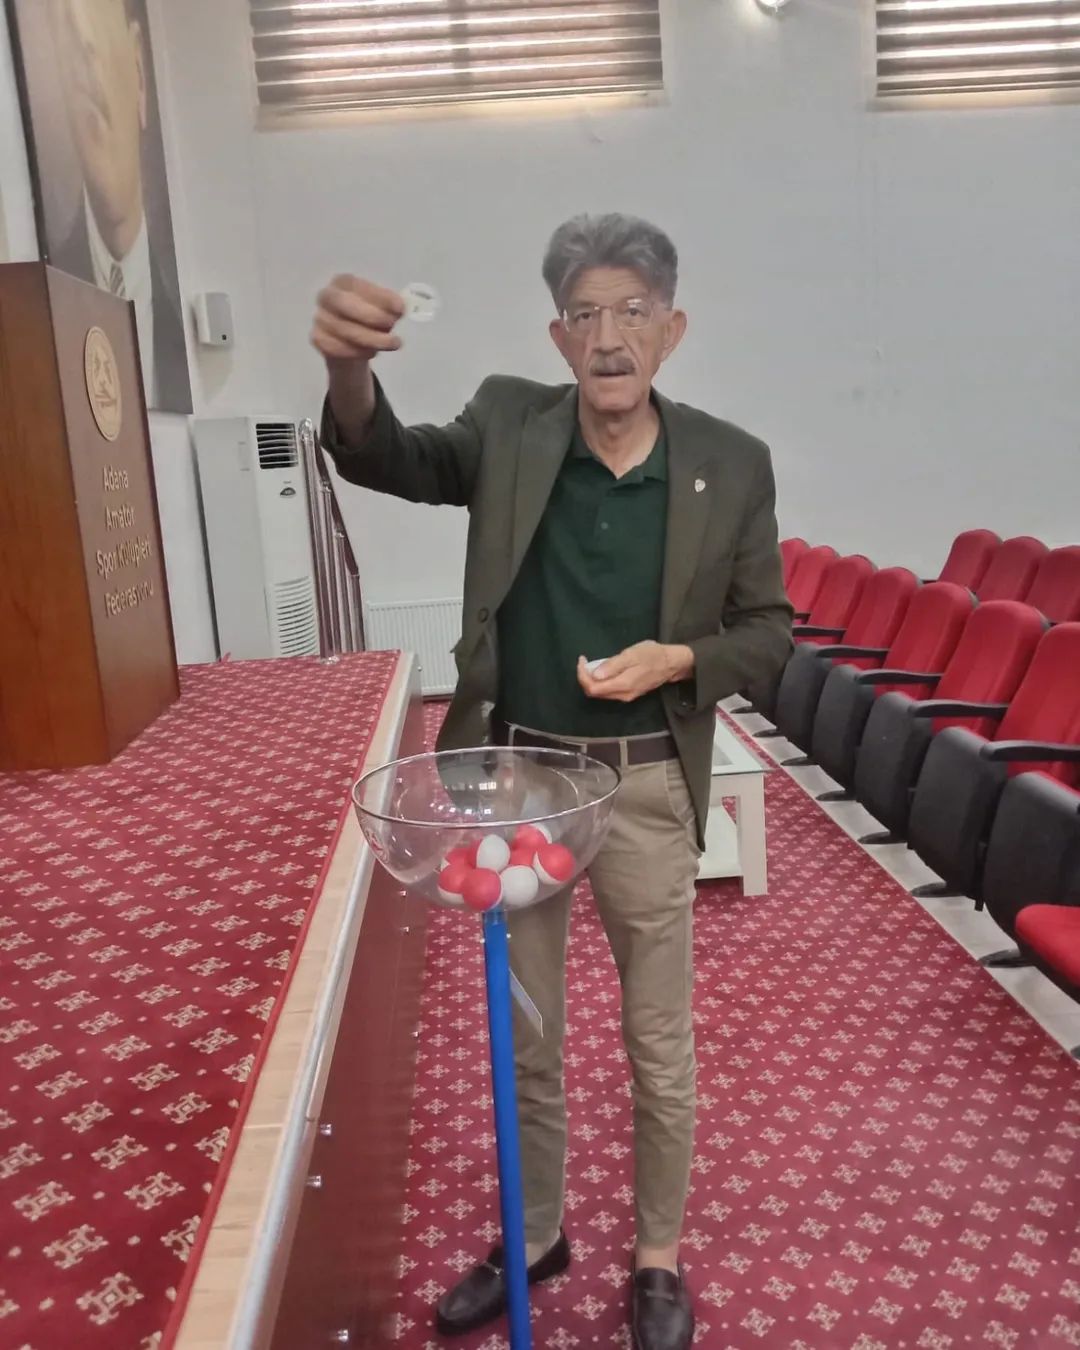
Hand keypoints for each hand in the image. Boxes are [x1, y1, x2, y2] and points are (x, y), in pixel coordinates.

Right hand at [311, 275, 405, 364]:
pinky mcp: (317, 338)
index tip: (401, 309)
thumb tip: (399, 308)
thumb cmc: (370, 320)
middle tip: (393, 327)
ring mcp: (320, 317)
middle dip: (372, 317)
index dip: (380, 296)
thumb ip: (390, 307)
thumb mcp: (384, 310)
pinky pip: (336, 347)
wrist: (352, 345)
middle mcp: (327, 296)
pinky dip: (357, 352)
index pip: (358, 285)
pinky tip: (371, 352)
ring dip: (371, 339)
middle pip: (344, 304)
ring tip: (390, 344)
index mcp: (343, 282)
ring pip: (343, 329)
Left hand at [577, 642, 693, 702]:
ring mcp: (627, 696)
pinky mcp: (630, 693)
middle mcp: (623, 695)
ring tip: (591, 664)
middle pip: (595, 693)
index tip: (582, 660)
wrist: (671, 663)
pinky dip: (601, 682)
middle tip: (584, 661)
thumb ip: (613, 665)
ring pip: (601, 693)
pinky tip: (602, 670)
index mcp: (623, 685)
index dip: (582, 676)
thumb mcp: (632, 655)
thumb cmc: (652, 655)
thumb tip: (594, 675)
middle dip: (585, 678)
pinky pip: (609, 691)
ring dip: (592, 680)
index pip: (593, 688)